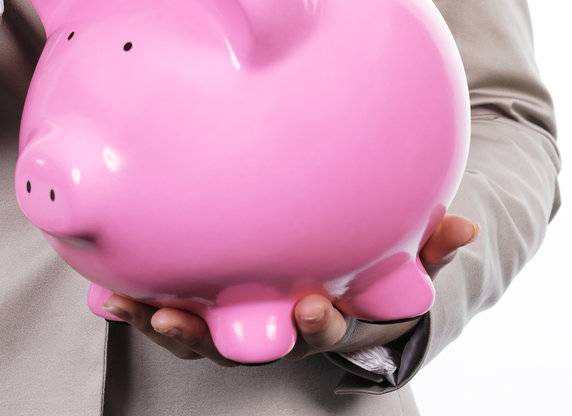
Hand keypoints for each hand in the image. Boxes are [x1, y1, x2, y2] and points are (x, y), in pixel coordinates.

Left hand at [101, 211, 479, 366]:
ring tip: (129, 309)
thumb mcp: (399, 257)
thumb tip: (465, 226)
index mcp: (320, 315)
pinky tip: (106, 294)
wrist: (332, 275)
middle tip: (179, 322)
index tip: (311, 303)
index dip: (313, 321)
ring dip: (159, 323)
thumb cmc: (366, 264)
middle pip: (237, 345)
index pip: (317, 326)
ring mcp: (232, 321)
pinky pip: (163, 304)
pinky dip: (134, 304)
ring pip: (192, 332)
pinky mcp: (198, 302)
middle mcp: (270, 328)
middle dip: (206, 338)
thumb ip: (429, 246)